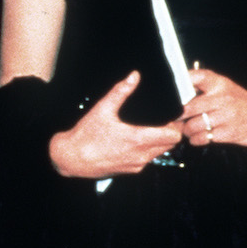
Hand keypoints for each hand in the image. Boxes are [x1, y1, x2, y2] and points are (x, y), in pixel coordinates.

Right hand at [48, 71, 182, 177]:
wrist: (71, 158)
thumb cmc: (85, 135)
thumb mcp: (103, 109)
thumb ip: (121, 91)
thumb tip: (134, 76)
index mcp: (138, 139)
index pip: (173, 137)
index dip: (175, 126)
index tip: (171, 117)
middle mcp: (141, 155)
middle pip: (170, 145)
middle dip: (170, 133)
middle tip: (163, 121)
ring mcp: (136, 165)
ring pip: (159, 153)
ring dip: (159, 142)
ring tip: (150, 129)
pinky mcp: (130, 171)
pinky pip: (147, 160)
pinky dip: (148, 151)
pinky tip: (135, 141)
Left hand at [181, 68, 246, 147]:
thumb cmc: (241, 102)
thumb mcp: (225, 87)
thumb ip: (204, 85)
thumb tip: (178, 87)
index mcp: (220, 84)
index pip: (197, 77)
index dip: (182, 82)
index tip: (172, 93)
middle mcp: (223, 98)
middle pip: (188, 107)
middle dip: (178, 116)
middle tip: (175, 119)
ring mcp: (226, 116)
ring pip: (194, 125)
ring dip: (187, 130)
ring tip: (187, 130)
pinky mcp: (229, 132)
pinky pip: (204, 137)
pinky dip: (196, 139)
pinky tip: (197, 137)